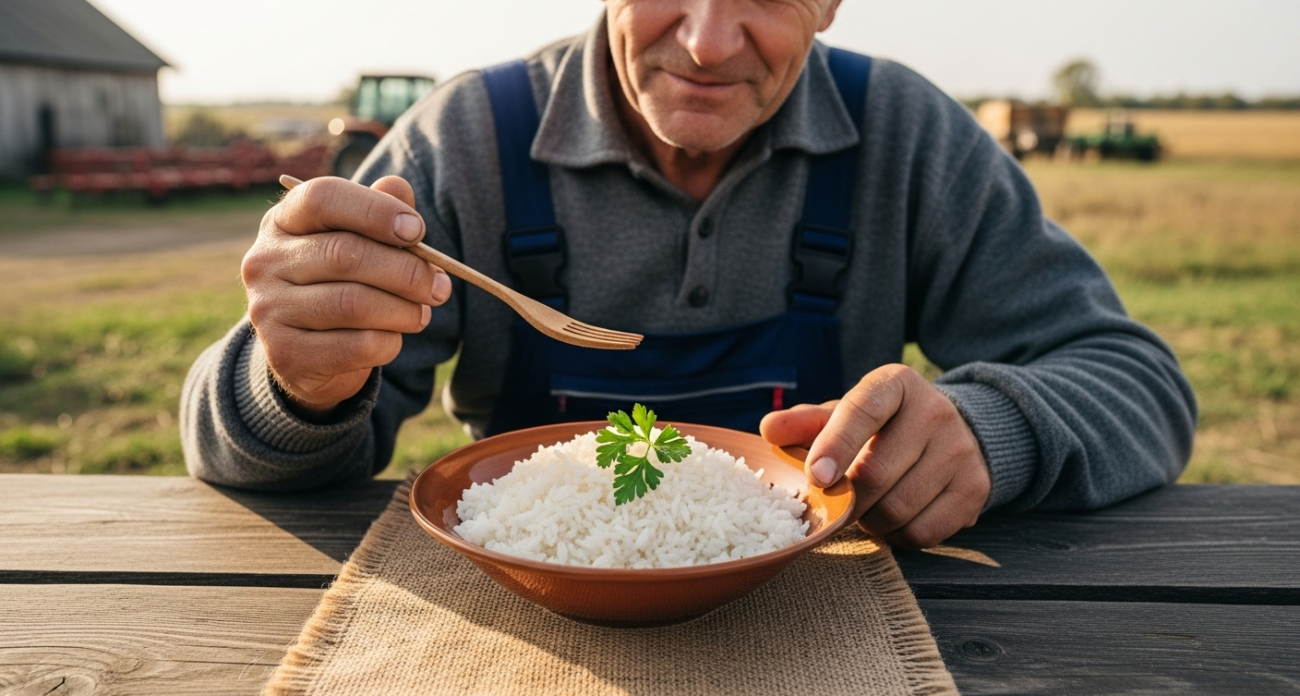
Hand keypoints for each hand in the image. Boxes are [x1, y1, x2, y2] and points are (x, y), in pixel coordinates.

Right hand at [242, 176, 451, 417]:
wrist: (310, 354)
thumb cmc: (342, 284)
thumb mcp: (359, 243)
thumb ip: (380, 212)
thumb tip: (399, 186)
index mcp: (283, 221)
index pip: (322, 197)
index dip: (375, 210)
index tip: (417, 230)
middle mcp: (265, 261)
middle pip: (345, 254)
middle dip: (407, 271)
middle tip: (440, 286)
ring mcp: (269, 309)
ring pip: (354, 304)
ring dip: (404, 310)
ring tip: (422, 313)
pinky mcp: (286, 354)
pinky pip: (357, 346)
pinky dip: (389, 342)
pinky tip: (393, 338)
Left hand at [759, 364, 990, 547]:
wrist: (953, 433)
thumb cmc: (882, 427)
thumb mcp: (845, 415)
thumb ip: (806, 423)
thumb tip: (768, 429)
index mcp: (896, 384)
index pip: (862, 410)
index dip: (836, 445)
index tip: (815, 477)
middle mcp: (935, 411)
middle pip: (875, 474)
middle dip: (847, 498)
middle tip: (839, 500)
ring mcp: (960, 450)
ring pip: (898, 509)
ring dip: (871, 521)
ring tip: (868, 507)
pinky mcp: (976, 488)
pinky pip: (924, 533)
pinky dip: (898, 536)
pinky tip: (895, 518)